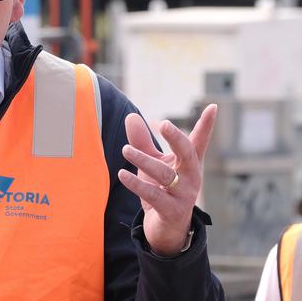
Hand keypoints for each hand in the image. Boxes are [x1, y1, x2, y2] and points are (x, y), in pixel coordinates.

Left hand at [117, 104, 216, 256]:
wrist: (167, 229)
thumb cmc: (162, 189)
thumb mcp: (152, 163)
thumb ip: (142, 142)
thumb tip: (130, 116)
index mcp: (188, 163)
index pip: (199, 141)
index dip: (206, 125)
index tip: (213, 106)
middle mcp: (190, 177)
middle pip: (187, 153)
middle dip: (176, 138)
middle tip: (163, 123)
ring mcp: (184, 195)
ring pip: (164, 174)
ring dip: (143, 160)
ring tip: (125, 150)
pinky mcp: (171, 210)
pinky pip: (153, 195)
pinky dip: (137, 184)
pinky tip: (122, 175)